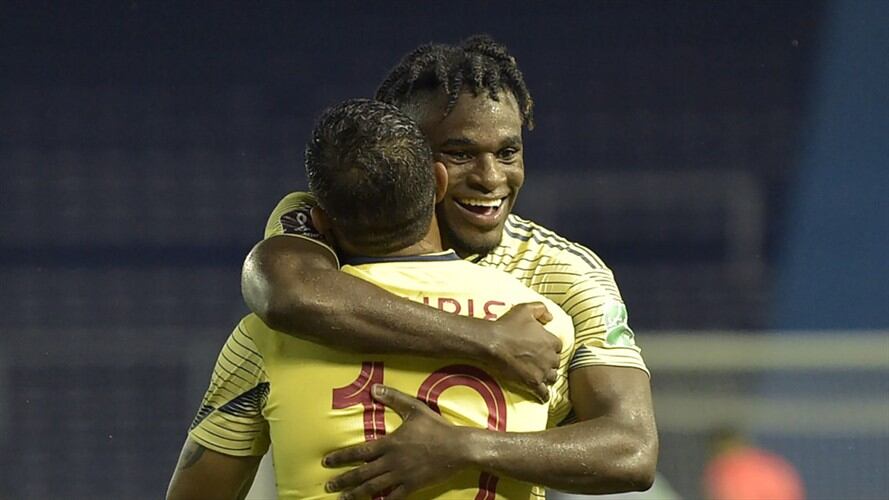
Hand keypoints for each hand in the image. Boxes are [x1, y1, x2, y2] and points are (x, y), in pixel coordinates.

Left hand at [323, 385, 470, 498]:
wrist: (458, 448)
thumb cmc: (436, 427)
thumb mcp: (414, 408)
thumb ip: (393, 398)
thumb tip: (374, 388)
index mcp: (390, 444)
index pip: (359, 452)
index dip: (341, 457)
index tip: (326, 462)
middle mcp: (392, 462)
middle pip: (362, 474)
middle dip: (343, 480)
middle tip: (328, 486)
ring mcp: (402, 476)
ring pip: (373, 488)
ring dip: (356, 494)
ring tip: (342, 499)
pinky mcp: (413, 486)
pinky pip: (394, 498)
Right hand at [486, 302, 561, 402]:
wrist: (493, 342)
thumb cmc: (508, 325)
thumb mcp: (526, 309)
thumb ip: (541, 309)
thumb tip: (551, 317)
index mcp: (551, 341)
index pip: (558, 346)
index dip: (550, 347)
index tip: (543, 347)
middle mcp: (550, 357)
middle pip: (556, 363)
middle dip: (550, 362)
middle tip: (540, 361)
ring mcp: (542, 371)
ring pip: (552, 377)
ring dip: (547, 376)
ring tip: (541, 376)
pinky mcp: (532, 382)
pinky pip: (543, 393)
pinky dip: (544, 395)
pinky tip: (542, 396)